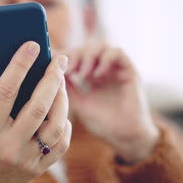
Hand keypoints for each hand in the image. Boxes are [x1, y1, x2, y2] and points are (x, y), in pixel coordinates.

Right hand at [0, 41, 71, 182]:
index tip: (31, 45)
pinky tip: (60, 109)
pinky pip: (61, 144)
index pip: (4, 93)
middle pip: (37, 107)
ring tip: (61, 81)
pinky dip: (65, 124)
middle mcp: (8, 148)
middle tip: (59, 59)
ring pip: (55, 125)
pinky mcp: (40, 168)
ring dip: (63, 99)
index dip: (19, 65)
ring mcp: (27, 160)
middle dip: (51, 78)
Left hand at [65, 38, 158, 163]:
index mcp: (92, 75)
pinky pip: (118, 52)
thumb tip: (52, 72)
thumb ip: (68, 87)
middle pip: (88, 46)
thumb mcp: (79, 103)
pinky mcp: (131, 71)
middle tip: (69, 70)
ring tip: (82, 74)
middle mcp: (106, 68)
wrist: (125, 138)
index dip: (66, 54)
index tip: (55, 62)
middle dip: (76, 54)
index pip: (78, 53)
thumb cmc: (103, 124)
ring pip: (102, 45)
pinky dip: (105, 59)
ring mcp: (118, 69)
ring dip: (89, 55)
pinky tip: (96, 76)